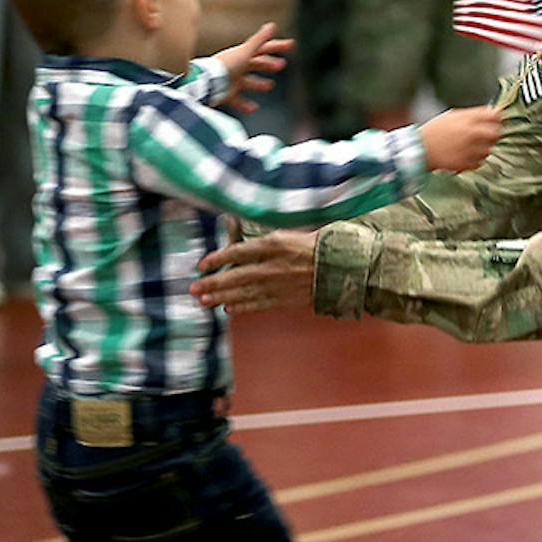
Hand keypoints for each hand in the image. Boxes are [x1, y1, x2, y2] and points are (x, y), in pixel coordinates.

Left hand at [191, 229, 318, 313]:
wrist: (347, 266)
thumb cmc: (322, 244)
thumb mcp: (294, 232)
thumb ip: (268, 237)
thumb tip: (241, 235)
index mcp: (276, 244)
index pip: (238, 252)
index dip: (217, 258)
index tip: (201, 264)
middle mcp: (275, 266)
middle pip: (237, 276)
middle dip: (213, 283)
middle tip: (194, 288)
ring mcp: (281, 285)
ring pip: (245, 293)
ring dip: (223, 297)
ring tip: (204, 300)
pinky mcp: (289, 299)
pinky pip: (261, 304)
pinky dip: (244, 307)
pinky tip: (229, 309)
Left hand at [212, 22, 293, 110]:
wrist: (208, 83)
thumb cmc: (227, 65)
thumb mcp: (246, 52)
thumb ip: (259, 40)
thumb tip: (272, 26)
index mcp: (242, 55)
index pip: (262, 48)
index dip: (276, 46)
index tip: (290, 44)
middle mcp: (237, 66)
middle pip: (255, 63)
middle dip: (268, 64)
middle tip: (281, 64)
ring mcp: (232, 80)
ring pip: (248, 82)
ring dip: (260, 83)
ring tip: (270, 85)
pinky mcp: (227, 94)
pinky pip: (238, 100)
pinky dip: (246, 105)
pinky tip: (254, 108)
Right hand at [419, 106, 503, 172]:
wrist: (419, 149)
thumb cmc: (435, 131)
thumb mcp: (452, 115)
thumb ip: (473, 114)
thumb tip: (492, 112)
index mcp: (468, 119)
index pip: (495, 116)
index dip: (497, 118)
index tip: (495, 121)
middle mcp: (471, 133)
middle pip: (496, 133)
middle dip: (493, 134)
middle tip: (485, 135)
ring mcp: (470, 149)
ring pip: (489, 149)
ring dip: (483, 148)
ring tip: (469, 146)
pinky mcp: (466, 163)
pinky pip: (480, 161)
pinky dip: (475, 159)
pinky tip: (464, 154)